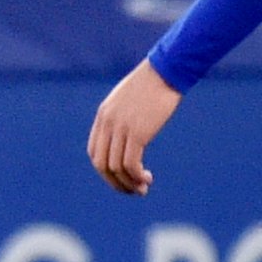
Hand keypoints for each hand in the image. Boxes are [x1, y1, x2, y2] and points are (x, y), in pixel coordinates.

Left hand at [86, 61, 182, 195]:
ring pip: (116, 168)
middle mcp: (108, 123)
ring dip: (129, 184)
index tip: (122, 176)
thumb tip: (128, 135)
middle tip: (132, 190)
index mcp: (103, 115)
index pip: (94, 152)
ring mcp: (121, 128)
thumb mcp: (129, 100)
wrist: (167, 71)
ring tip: (143, 188)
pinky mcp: (138, 132)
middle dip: (115, 182)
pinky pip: (131, 164)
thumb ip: (123, 116)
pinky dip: (137, 177)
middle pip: (101, 164)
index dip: (105, 170)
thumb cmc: (153, 83)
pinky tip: (148, 178)